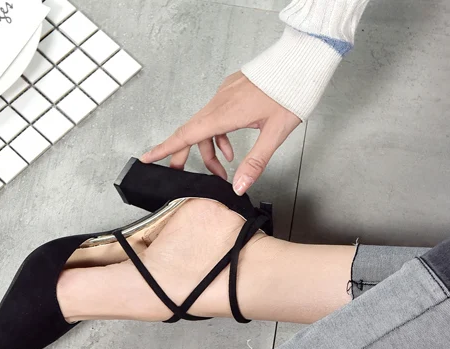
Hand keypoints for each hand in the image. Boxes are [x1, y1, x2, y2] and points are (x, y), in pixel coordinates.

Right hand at [141, 72, 300, 195]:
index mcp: (225, 113)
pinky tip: (232, 147)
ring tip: (223, 169)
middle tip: (179, 174)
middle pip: (192, 132)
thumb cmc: (290, 93)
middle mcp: (219, 102)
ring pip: (206, 126)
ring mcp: (224, 94)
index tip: (148, 157)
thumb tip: (239, 186)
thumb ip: (255, 162)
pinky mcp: (231, 91)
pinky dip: (219, 135)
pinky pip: (216, 116)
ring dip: (209, 149)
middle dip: (184, 154)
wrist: (300, 62)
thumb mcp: (275, 134)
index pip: (188, 135)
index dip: (166, 148)